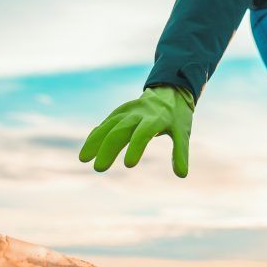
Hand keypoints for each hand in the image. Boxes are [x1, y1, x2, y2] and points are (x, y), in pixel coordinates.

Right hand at [79, 86, 194, 175]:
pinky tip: (87, 149)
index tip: (129, 165)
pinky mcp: (119, 113)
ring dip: (95, 141)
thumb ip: (181, 153)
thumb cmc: (177, 116)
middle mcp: (138, 113)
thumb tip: (182, 175)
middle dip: (108, 149)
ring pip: (108, 126)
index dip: (136, 147)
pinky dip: (96, 135)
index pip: (144, 133)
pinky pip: (105, 124)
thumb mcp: (183, 132)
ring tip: (84, 159)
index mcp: (156, 118)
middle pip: (120, 130)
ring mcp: (126, 112)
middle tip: (99, 168)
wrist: (169, 91)